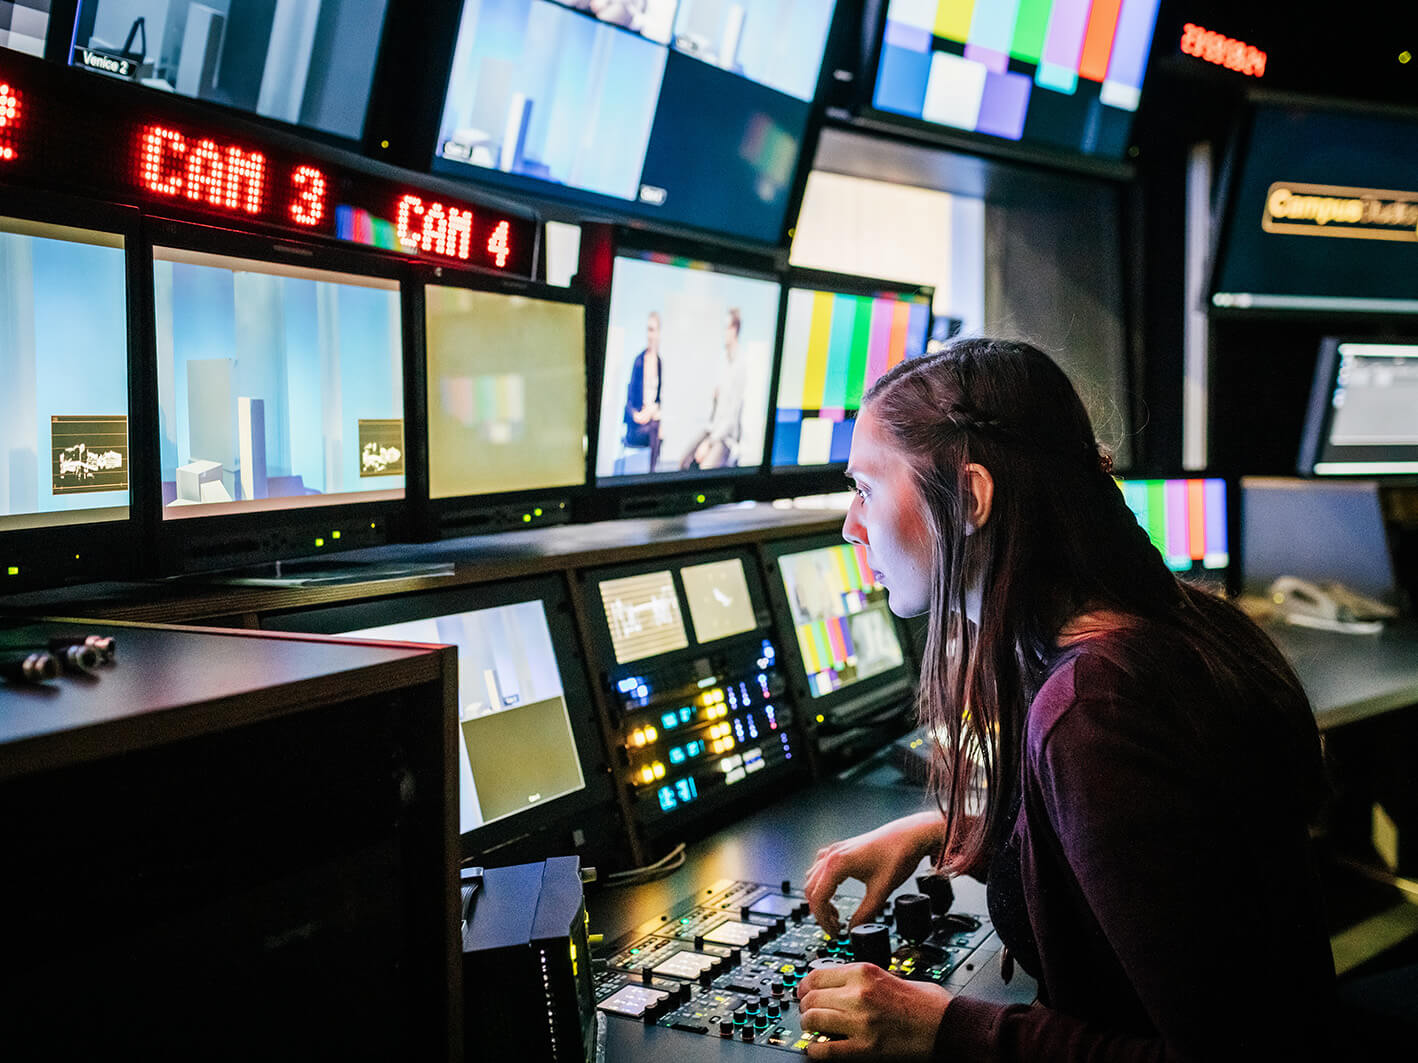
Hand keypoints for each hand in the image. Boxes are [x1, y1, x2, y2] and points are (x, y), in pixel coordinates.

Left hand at [797, 962, 950, 1059]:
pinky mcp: (865, 1048)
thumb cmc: (927, 1003)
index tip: (805, 991)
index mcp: (863, 972)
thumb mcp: (890, 974)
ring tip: (816, 1030)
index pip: (815, 975)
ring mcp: (859, 1021)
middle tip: (809, 1012)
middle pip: (810, 997)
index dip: (805, 986)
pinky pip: (825, 1049)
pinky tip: (819, 1049)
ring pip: (812, 1020)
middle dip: (806, 1006)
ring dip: (810, 1026)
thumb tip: (837, 982)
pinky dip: (816, 1050)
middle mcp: (858, 994)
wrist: (948, 1026)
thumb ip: (862, 977)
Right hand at [804, 812, 942, 935]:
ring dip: (820, 898)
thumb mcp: (881, 891)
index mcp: (837, 864)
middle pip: (812, 889)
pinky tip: (835, 891)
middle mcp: (832, 855)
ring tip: (836, 913)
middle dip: (820, 911)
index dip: (823, 919)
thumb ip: (866, 913)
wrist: (909, 835)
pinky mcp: (842, 849)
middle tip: (834, 926)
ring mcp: (835, 850)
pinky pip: (821, 868)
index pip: (818, 898)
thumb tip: (854, 929)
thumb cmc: (896, 855)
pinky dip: (823, 883)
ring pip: (814, 878)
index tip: (834, 932)